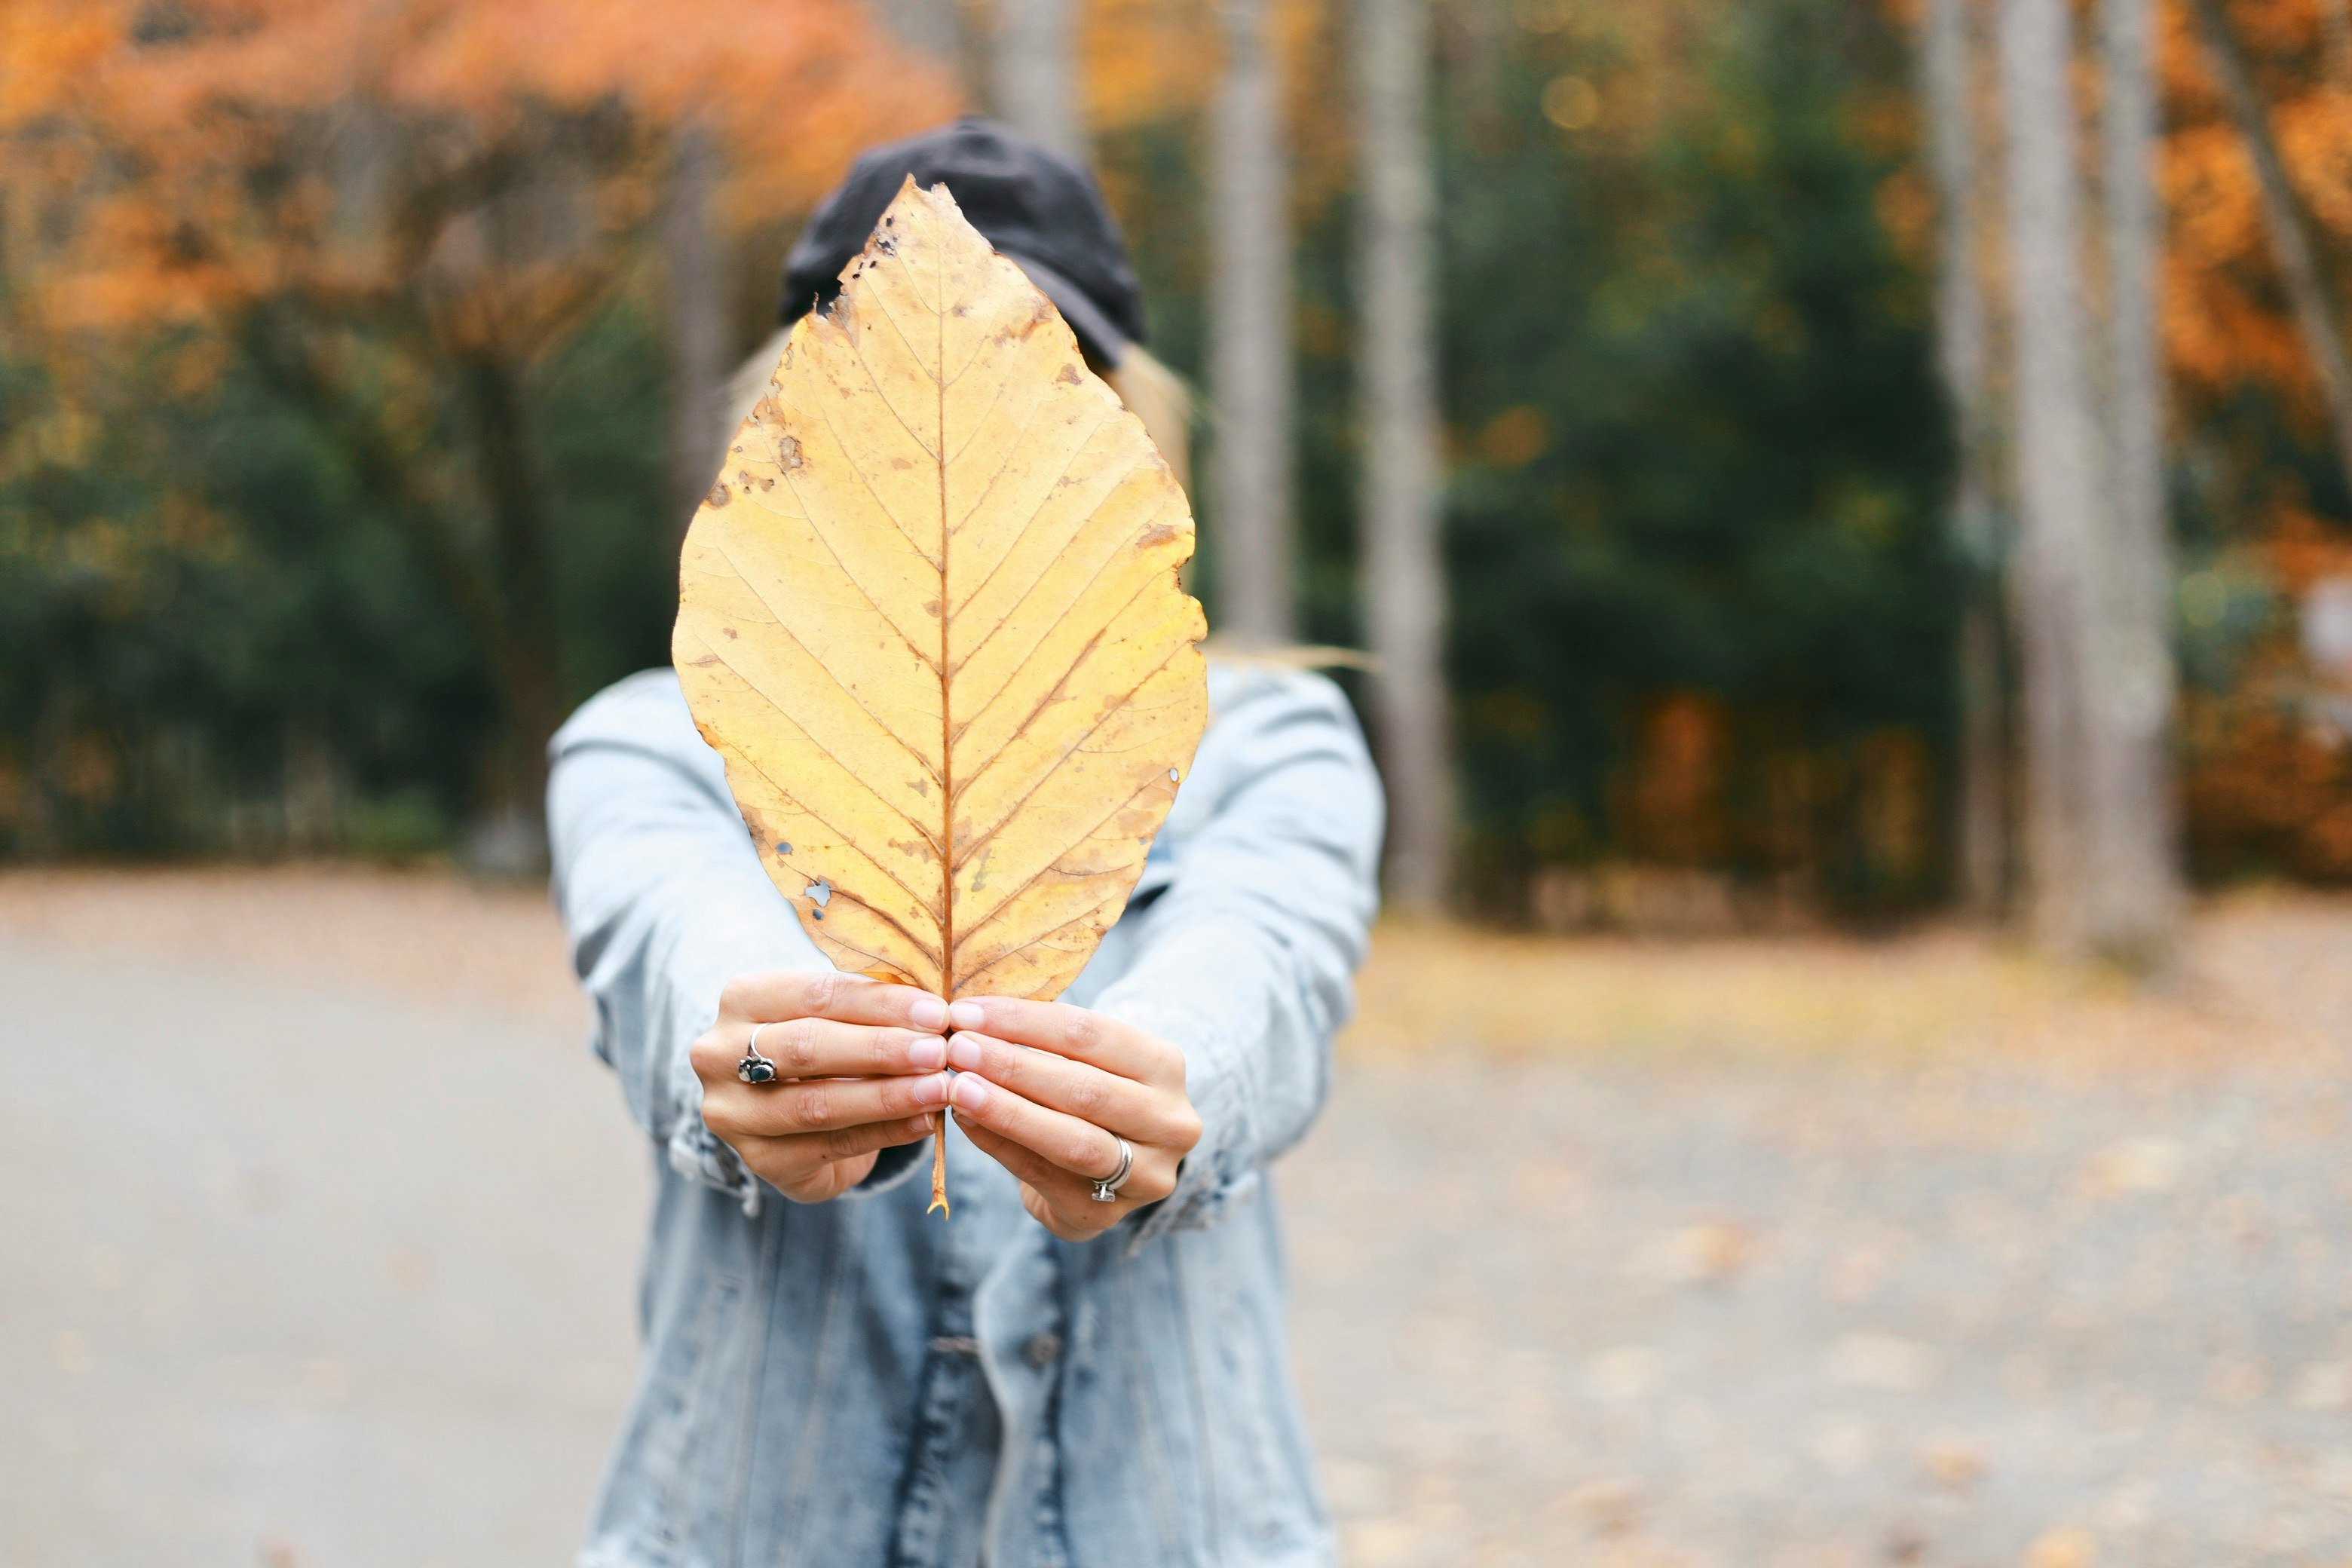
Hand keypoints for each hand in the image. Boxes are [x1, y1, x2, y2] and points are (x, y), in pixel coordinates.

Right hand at [689, 972, 952, 1202]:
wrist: (790, 1114)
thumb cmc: (825, 1045)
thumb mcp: (839, 1015)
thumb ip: (874, 1007)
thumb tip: (936, 1011)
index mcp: (743, 999)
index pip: (816, 994)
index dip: (880, 1003)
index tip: (936, 1011)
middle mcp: (719, 1053)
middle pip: (808, 1047)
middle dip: (881, 1049)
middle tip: (938, 1052)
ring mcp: (733, 1112)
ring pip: (816, 1105)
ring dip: (886, 1097)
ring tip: (938, 1089)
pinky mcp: (758, 1160)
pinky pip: (830, 1146)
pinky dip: (885, 1133)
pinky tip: (924, 1121)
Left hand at [937, 997, 1201, 1241]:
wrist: (1105, 1172)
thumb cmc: (1086, 1097)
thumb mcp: (1083, 1061)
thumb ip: (1040, 1043)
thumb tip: (971, 1020)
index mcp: (1165, 1066)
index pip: (1091, 1033)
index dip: (1024, 1020)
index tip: (967, 1011)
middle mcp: (1170, 1121)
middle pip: (1085, 1088)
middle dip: (1013, 1065)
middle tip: (957, 1048)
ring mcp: (1146, 1174)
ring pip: (1072, 1140)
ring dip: (1007, 1110)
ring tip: (959, 1087)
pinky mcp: (1107, 1213)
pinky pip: (1043, 1175)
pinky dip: (999, 1144)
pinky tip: (966, 1121)